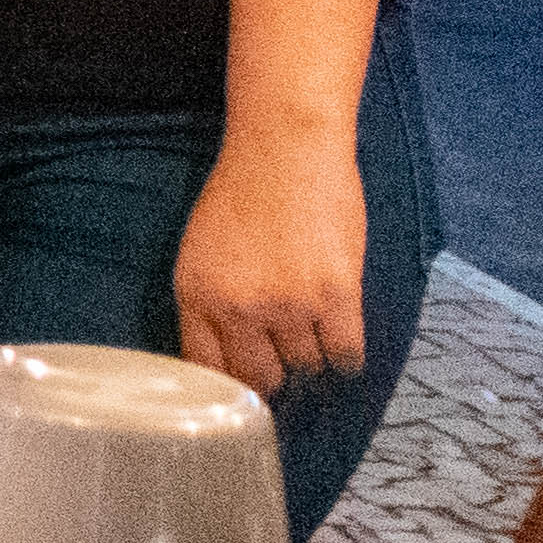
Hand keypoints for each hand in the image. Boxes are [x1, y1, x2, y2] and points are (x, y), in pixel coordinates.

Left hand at [171, 126, 366, 398]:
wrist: (285, 149)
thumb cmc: (243, 193)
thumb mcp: (201, 251)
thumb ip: (209, 303)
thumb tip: (226, 358)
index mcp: (196, 295)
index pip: (208, 370)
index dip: (230, 386)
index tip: (245, 393)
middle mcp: (237, 308)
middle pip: (260, 379)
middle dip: (274, 375)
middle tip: (287, 361)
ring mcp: (288, 305)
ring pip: (305, 366)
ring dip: (312, 355)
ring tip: (315, 328)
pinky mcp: (335, 295)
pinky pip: (344, 354)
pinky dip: (346, 357)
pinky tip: (343, 343)